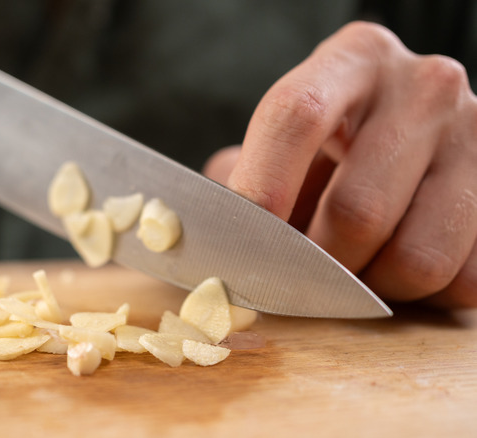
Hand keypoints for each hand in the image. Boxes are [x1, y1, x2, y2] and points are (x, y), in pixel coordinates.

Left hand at [204, 22, 476, 307]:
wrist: (411, 144)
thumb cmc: (327, 151)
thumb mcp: (279, 145)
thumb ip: (241, 181)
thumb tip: (196, 239)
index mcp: (352, 59)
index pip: (296, 117)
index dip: (261, 189)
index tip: (239, 247)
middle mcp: (424, 86)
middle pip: (357, 210)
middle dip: (316, 267)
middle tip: (299, 275)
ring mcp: (476, 137)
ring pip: (416, 259)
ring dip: (371, 288)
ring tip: (354, 269)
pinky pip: (462, 280)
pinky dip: (422, 296)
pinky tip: (399, 265)